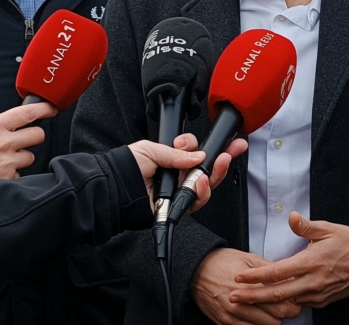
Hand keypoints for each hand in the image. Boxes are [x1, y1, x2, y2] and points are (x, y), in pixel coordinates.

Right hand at [0, 103, 54, 183]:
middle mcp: (3, 143)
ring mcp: (8, 162)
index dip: (43, 108)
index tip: (51, 108)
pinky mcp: (8, 179)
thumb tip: (9, 129)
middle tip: (23, 141)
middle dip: (33, 137)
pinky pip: (19, 174)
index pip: (26, 112)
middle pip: (37, 135)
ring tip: (0, 162)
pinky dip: (10, 175)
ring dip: (20, 159)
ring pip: (29, 157)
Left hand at [128, 133, 247, 213]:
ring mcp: (180, 191)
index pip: (197, 152)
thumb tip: (199, 156)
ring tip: (218, 162)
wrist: (115, 189)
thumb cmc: (126, 168)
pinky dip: (202, 190)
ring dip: (215, 173)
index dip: (211, 147)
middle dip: (223, 159)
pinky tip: (201, 180)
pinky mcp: (179, 207)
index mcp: (173, 159)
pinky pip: (197, 200)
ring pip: (207, 184)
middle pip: (208, 168)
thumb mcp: (151, 149)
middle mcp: (179, 175)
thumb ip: (176, 153)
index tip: (226, 141)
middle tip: (233, 150)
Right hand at [191, 248, 300, 324]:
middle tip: (288, 306)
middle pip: (275, 321)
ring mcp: (231, 316)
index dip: (293, 305)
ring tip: (271, 310)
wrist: (196, 269)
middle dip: (285, 314)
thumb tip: (290, 278)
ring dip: (270, 320)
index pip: (281, 306)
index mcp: (250, 287)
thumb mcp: (249, 259)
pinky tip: (258, 315)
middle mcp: (240, 305)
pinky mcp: (223, 323)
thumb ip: (270, 270)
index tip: (296, 300)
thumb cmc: (223, 261)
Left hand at [231, 212, 348, 307]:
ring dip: (266, 303)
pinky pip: (300, 305)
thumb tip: (292, 217)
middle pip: (276, 294)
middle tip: (232, 297)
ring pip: (287, 303)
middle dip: (252, 297)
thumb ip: (307, 226)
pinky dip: (284, 305)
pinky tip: (272, 302)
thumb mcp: (329, 229)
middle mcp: (313, 282)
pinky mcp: (324, 301)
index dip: (256, 276)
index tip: (239, 277)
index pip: (277, 272)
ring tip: (247, 302)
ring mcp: (318, 294)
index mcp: (311, 262)